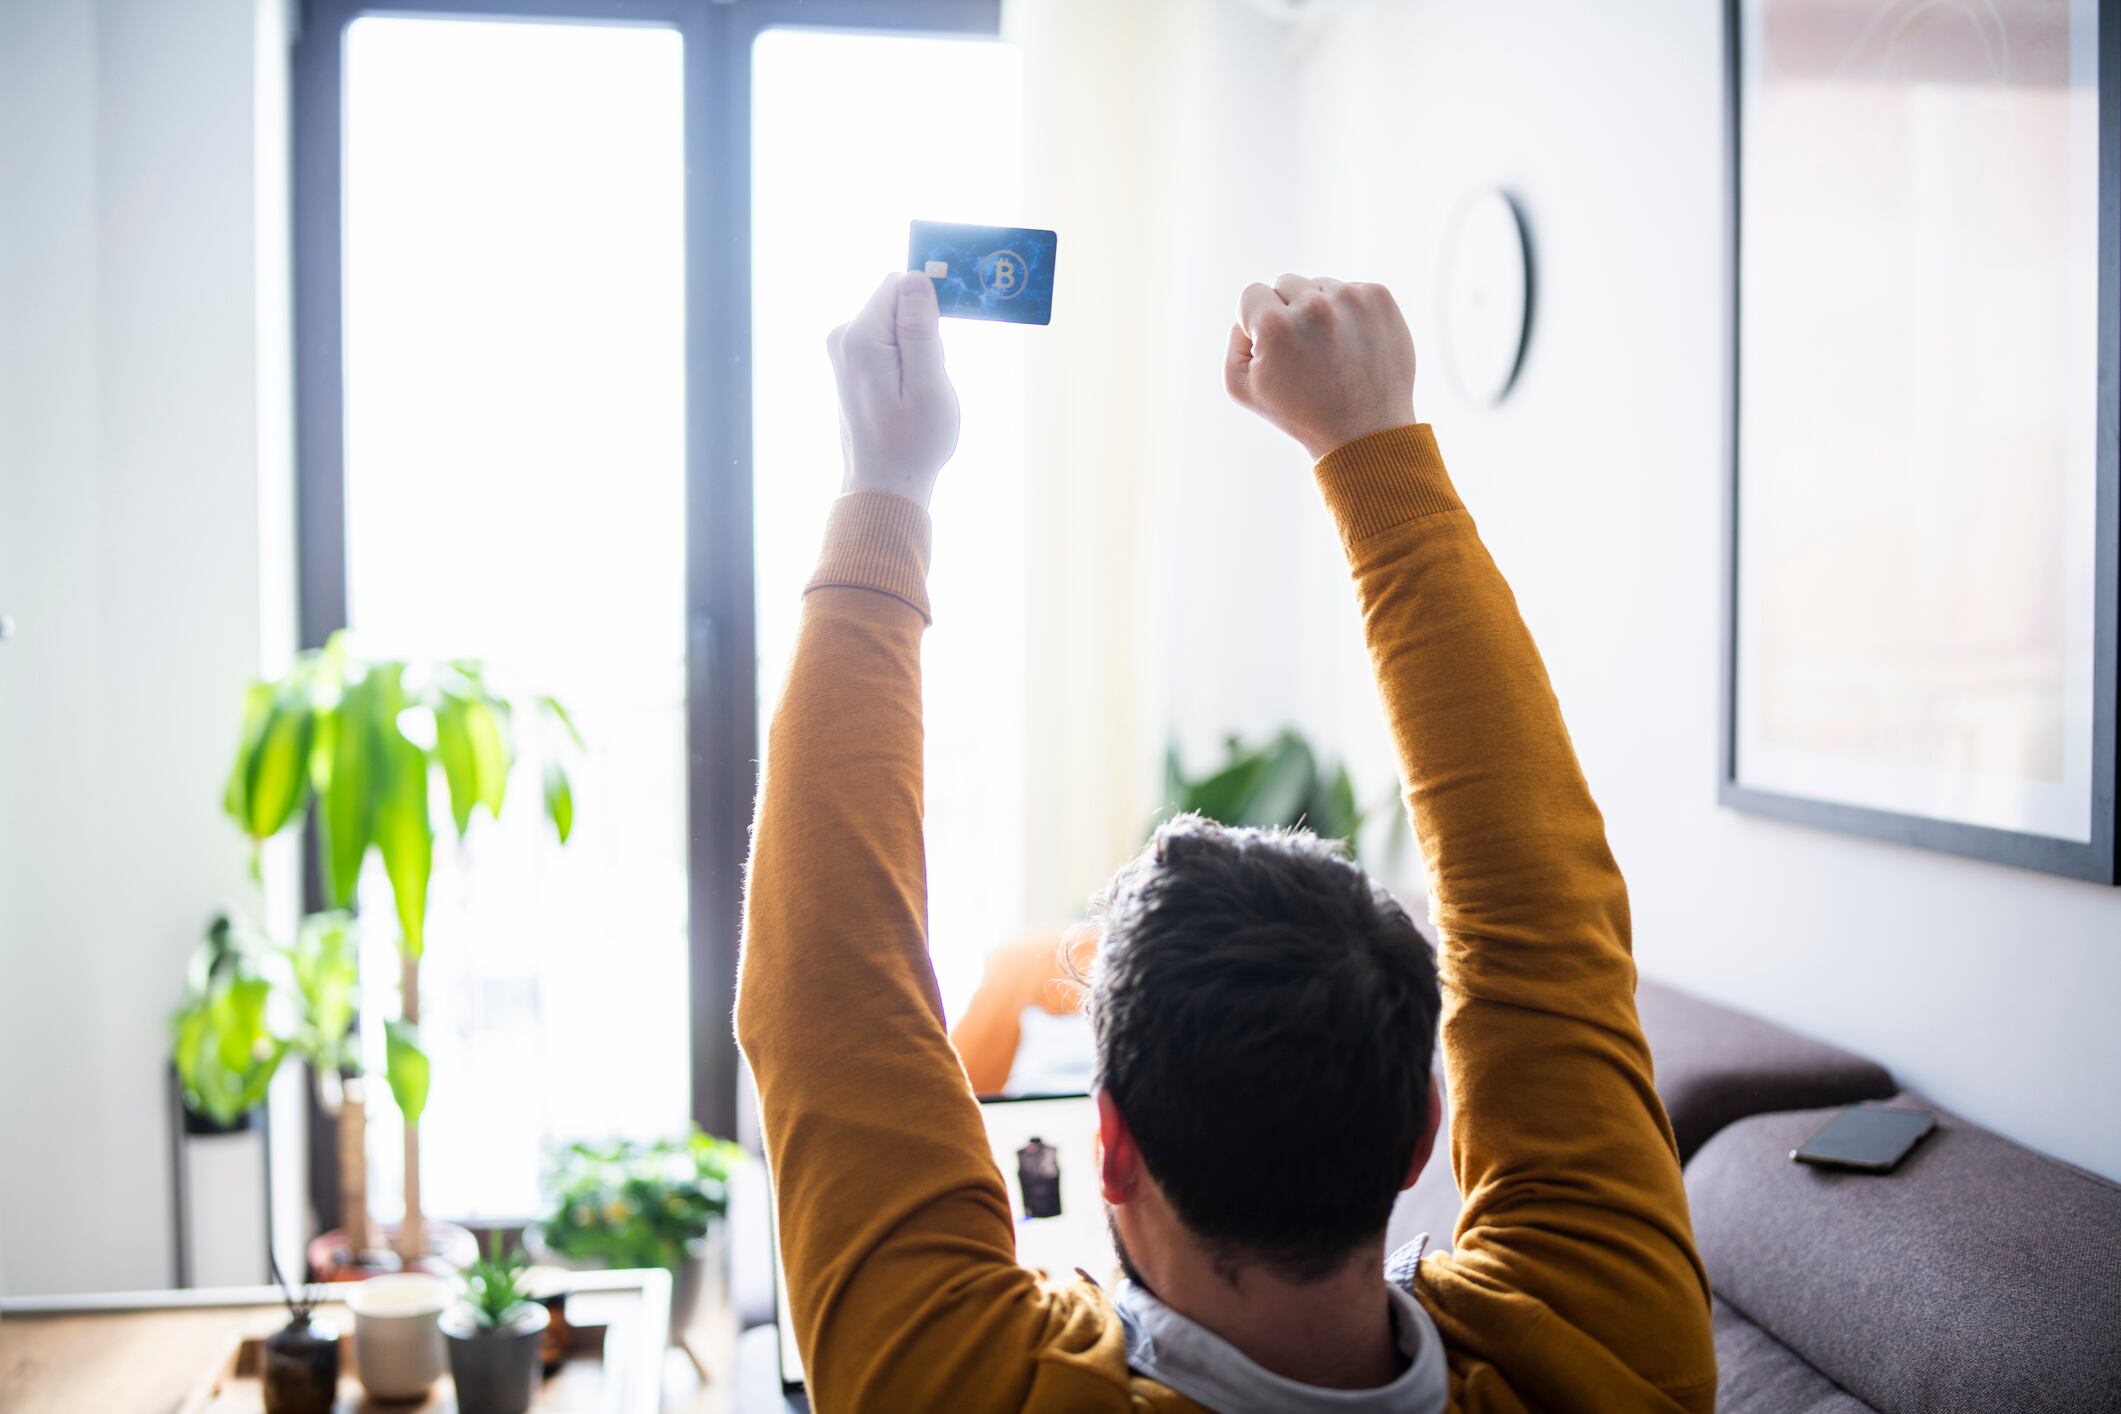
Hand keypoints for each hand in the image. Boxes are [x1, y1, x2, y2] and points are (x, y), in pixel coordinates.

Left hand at [827, 272, 960, 508]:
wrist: (882, 484)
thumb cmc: (911, 443)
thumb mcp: (928, 386)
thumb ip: (921, 329)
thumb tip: (917, 277)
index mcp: (861, 338)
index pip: (902, 285)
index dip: (929, 307)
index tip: (938, 347)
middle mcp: (843, 337)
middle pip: (898, 303)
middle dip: (923, 331)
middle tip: (927, 378)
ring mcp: (842, 350)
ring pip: (896, 323)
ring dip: (917, 350)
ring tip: (915, 392)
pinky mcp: (849, 362)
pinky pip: (887, 341)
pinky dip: (905, 361)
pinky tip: (905, 394)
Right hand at [1225, 275, 1416, 458]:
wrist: (1364, 432)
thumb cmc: (1300, 414)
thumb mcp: (1241, 389)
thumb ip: (1234, 341)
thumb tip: (1249, 315)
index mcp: (1275, 324)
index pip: (1251, 293)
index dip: (1257, 323)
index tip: (1275, 349)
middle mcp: (1314, 304)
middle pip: (1286, 283)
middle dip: (1289, 312)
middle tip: (1304, 353)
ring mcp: (1351, 298)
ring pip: (1321, 286)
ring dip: (1321, 311)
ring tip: (1331, 352)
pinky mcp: (1380, 298)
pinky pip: (1352, 290)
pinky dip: (1350, 313)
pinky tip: (1353, 344)